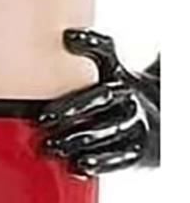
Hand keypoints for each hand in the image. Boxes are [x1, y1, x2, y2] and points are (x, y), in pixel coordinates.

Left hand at [39, 28, 159, 175]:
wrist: (160, 117)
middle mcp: (129, 102)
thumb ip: (93, 52)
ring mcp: (135, 126)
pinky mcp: (139, 151)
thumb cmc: (121, 94)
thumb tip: (68, 35)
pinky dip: (99, 163)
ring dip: (79, 143)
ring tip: (55, 150)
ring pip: (108, 133)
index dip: (72, 97)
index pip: (97, 82)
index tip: (44, 114)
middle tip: (43, 130)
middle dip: (70, 117)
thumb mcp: (111, 70)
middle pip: (100, 105)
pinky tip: (78, 168)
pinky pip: (120, 158)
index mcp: (119, 82)